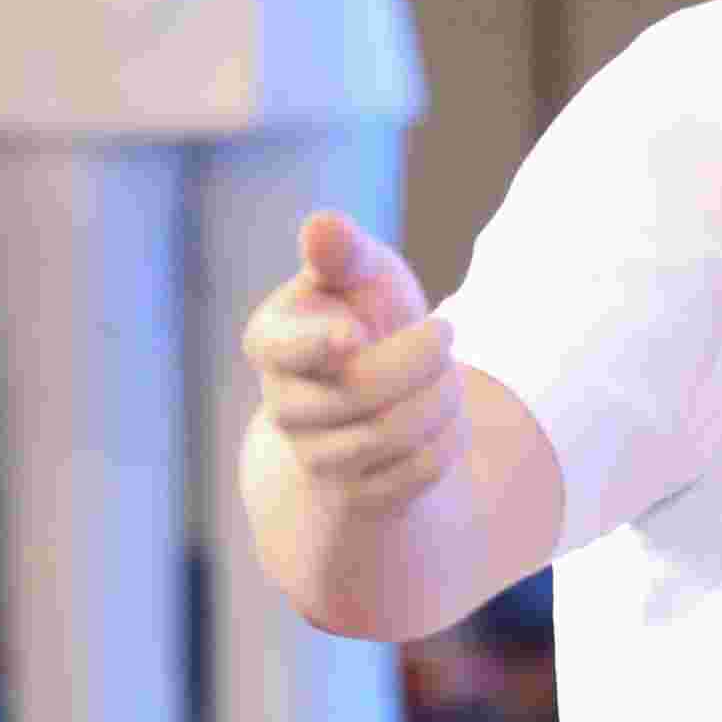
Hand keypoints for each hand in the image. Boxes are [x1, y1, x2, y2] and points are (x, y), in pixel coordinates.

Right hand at [250, 211, 459, 517]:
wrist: (389, 386)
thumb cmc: (368, 313)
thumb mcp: (361, 272)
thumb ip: (343, 252)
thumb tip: (321, 226)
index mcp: (272, 342)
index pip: (285, 350)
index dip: (318, 344)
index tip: (354, 335)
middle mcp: (283, 406)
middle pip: (357, 393)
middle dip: (421, 359)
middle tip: (447, 330)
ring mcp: (316, 456)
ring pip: (392, 435)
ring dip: (441, 397)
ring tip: (447, 373)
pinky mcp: (358, 495)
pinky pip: (418, 472)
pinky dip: (449, 437)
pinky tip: (446, 415)